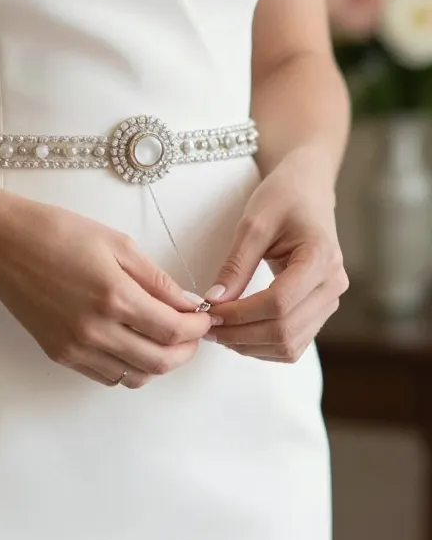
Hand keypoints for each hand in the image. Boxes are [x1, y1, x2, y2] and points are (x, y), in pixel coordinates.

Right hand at [0, 191, 213, 387]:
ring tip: (165, 341)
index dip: (197, 329)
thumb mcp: (117, 244)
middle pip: (159, 362)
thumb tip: (187, 304)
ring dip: (158, 363)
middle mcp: (96, 330)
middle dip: (185, 351)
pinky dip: (129, 367)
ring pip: (134, 376)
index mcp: (114, 296)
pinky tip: (133, 345)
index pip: (173, 330)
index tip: (204, 318)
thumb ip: (157, 280)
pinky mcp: (60, 355)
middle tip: (192, 335)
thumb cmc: (57, 233)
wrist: (1, 245)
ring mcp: (76, 347)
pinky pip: (107, 376)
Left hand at [204, 149, 348, 361]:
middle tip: (207, 328)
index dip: (240, 315)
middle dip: (240, 335)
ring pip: (289, 345)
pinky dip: (263, 347)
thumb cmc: (284, 199)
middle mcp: (333, 284)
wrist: (308, 192)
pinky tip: (239, 334)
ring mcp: (330, 301)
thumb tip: (214, 303)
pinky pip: (293, 345)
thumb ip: (235, 265)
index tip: (209, 312)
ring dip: (250, 346)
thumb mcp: (253, 223)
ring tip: (219, 332)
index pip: (279, 303)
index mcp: (321, 258)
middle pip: (285, 330)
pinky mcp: (320, 311)